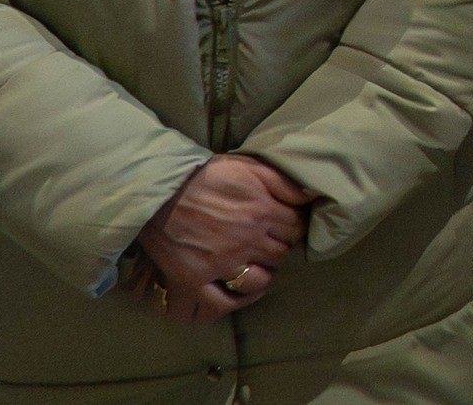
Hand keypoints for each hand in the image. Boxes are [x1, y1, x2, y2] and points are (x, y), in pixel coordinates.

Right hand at [137, 156, 311, 320]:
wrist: (162, 189)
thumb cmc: (208, 175)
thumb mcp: (250, 167)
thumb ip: (284, 183)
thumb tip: (311, 196)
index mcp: (262, 211)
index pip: (295, 228)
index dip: (294, 227)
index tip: (287, 226)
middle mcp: (246, 241)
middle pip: (279, 255)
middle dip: (279, 249)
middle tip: (269, 244)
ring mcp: (220, 264)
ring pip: (257, 281)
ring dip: (262, 275)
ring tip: (257, 266)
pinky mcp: (193, 281)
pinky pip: (221, 304)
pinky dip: (234, 302)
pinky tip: (240, 292)